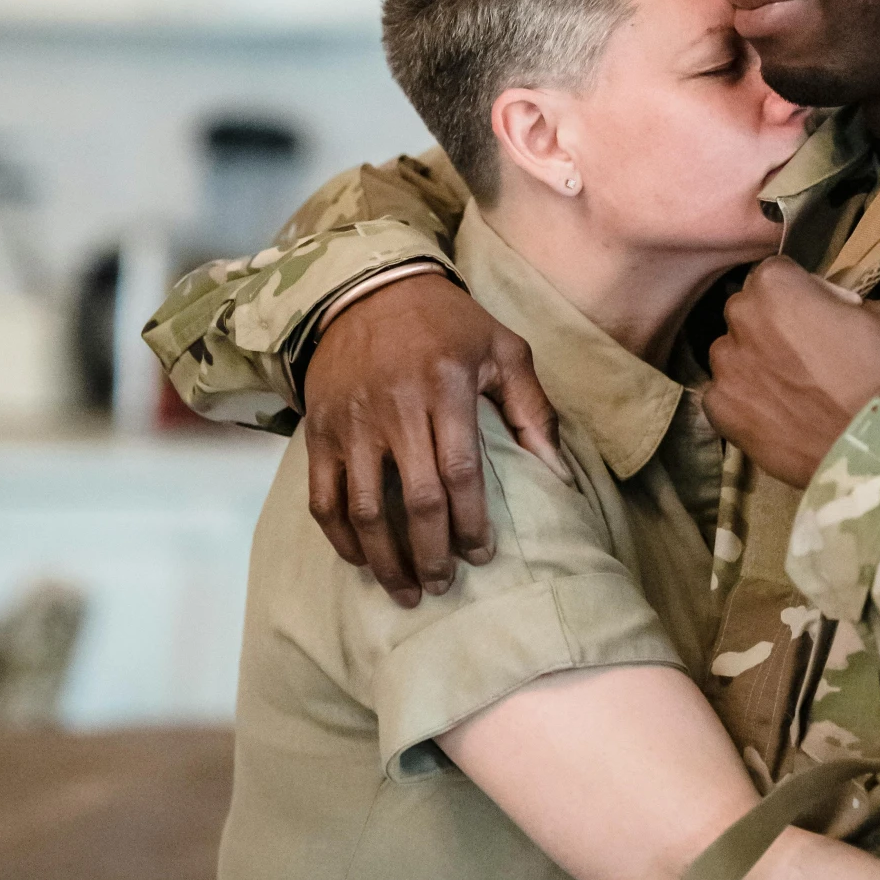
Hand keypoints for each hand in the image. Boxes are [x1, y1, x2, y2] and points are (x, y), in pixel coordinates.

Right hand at [304, 271, 562, 605]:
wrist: (369, 288)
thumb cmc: (448, 324)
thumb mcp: (504, 350)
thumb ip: (533, 411)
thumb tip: (560, 476)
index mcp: (447, 386)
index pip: (461, 473)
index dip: (472, 523)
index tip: (482, 555)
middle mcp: (396, 408)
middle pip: (417, 500)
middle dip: (433, 555)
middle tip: (445, 584)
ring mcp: (352, 422)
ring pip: (365, 509)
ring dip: (386, 560)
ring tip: (406, 591)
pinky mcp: (319, 431)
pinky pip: (324, 498)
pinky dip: (340, 538)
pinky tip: (361, 561)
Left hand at [702, 257, 879, 487]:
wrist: (872, 443)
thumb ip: (847, 304)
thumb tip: (838, 311)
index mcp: (775, 284)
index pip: (775, 274)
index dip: (797, 293)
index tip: (814, 314)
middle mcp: (740, 316)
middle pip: (747, 312)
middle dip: (769, 326)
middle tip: (801, 353)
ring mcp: (725, 365)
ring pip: (733, 354)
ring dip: (753, 363)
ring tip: (787, 389)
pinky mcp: (718, 407)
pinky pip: (725, 395)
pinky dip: (745, 402)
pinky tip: (774, 415)